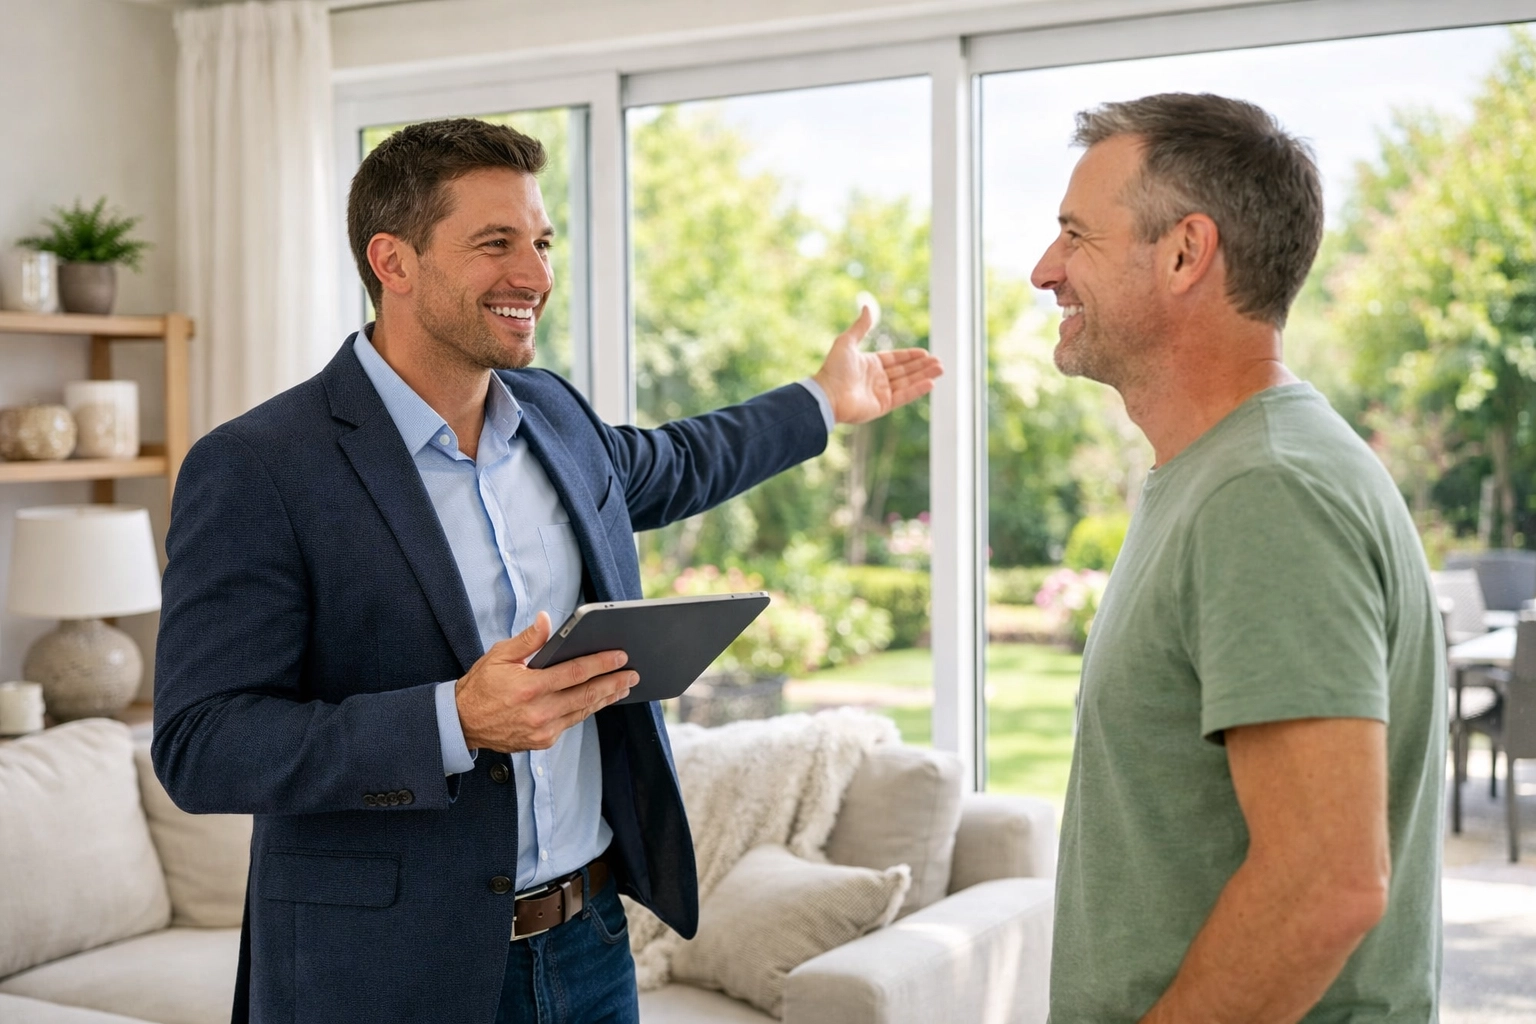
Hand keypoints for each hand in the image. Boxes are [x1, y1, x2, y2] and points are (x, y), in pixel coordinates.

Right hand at [454, 612, 635, 752]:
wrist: (462, 723)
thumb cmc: (481, 686)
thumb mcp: (499, 655)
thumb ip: (527, 639)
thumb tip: (546, 620)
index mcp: (529, 687)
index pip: (575, 672)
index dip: (601, 663)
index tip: (620, 656)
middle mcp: (539, 712)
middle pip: (587, 695)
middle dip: (613, 682)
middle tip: (633, 673)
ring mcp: (542, 730)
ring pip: (583, 711)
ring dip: (606, 698)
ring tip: (623, 686)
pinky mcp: (543, 741)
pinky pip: (571, 722)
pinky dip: (587, 710)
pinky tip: (599, 700)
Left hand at [811, 305, 943, 424]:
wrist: (827, 394)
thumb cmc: (834, 368)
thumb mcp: (847, 342)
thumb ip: (861, 326)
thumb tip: (867, 306)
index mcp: (869, 364)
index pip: (894, 359)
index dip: (909, 356)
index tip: (925, 353)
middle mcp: (876, 379)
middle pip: (904, 371)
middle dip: (921, 366)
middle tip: (939, 361)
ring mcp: (880, 393)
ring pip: (907, 382)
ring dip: (924, 376)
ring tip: (940, 369)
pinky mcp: (882, 406)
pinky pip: (903, 396)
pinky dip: (917, 390)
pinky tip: (931, 383)